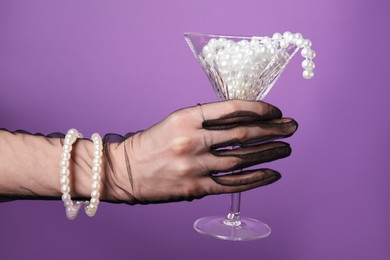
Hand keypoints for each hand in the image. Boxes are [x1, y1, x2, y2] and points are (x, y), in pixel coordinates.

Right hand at [105, 100, 297, 203]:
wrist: (125, 170)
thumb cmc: (152, 142)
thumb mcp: (177, 120)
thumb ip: (207, 120)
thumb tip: (243, 121)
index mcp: (186, 117)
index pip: (232, 109)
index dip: (259, 109)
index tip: (276, 111)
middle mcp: (192, 140)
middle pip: (242, 133)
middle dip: (273, 129)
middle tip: (292, 127)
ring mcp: (194, 166)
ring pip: (242, 159)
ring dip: (269, 153)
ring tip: (286, 149)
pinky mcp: (194, 188)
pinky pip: (232, 184)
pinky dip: (255, 179)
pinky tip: (272, 174)